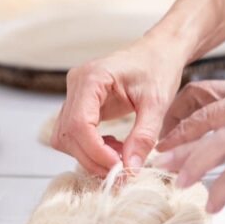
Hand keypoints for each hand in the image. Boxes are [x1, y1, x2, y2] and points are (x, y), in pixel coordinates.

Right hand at [51, 40, 185, 174]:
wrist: (159, 52)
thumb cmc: (158, 68)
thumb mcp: (157, 103)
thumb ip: (144, 137)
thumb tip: (131, 168)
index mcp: (92, 78)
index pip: (79, 124)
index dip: (95, 151)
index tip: (119, 167)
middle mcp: (76, 85)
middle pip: (68, 135)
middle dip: (93, 158)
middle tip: (123, 171)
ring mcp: (75, 95)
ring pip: (66, 138)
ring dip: (90, 156)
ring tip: (121, 156)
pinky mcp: (80, 104)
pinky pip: (74, 134)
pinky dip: (91, 148)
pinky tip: (114, 147)